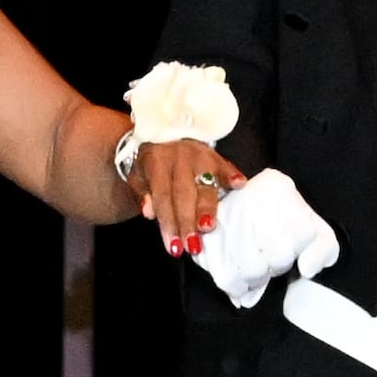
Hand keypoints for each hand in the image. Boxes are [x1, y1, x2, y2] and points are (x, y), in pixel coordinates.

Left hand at [126, 137, 242, 255]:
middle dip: (187, 222)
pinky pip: (226, 165)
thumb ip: (140, 193)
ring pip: (205, 185)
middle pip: (184, 194)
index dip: (168, 223)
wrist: (167, 131)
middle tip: (191, 244)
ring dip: (208, 208)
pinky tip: (239, 185)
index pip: (163, 197)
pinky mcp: (216, 156)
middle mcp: (179, 159)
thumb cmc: (152, 162)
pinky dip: (232, 175)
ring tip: (208, 227)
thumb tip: (148, 212)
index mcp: (157, 162)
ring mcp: (200, 156)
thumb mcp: (137, 174)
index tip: (173, 246)